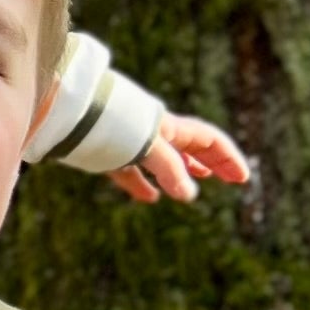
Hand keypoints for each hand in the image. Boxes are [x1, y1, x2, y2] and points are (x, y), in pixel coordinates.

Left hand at [110, 110, 251, 207]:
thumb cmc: (109, 123)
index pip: (208, 140)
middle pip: (191, 148)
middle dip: (213, 163)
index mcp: (168, 127)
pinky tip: (148, 199)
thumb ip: (168, 169)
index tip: (242, 178)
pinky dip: (142, 185)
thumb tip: (188, 195)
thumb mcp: (146, 146)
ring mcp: (130, 142)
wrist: (66, 110)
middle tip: (232, 179)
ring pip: (163, 159)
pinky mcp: (107, 153)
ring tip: (194, 185)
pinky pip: (130, 171)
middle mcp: (152, 133)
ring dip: (182, 172)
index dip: (227, 158)